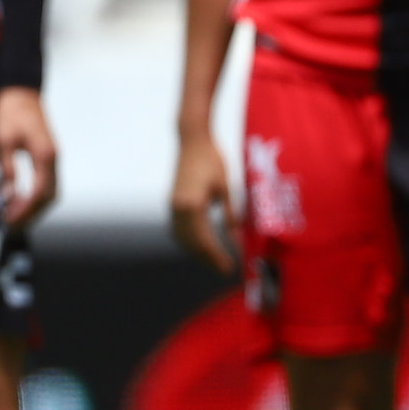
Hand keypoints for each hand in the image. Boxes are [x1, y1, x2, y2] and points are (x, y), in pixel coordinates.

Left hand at [0, 87, 58, 228]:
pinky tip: (20, 203)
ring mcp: (53, 158)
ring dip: (35, 208)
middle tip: (11, 225)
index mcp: (44, 154)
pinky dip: (36, 198)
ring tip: (15, 219)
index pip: (39, 191)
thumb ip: (7, 167)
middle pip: (49, 196)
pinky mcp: (48, 157)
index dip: (24, 209)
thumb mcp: (2, 139)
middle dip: (31, 214)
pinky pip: (47, 184)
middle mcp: (53, 158)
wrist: (21, 92)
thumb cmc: (11, 111)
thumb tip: (8, 192)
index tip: (9, 219)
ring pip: (51, 193)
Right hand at [169, 129, 238, 273]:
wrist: (193, 140)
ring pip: (183, 239)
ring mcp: (173, 206)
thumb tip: (236, 239)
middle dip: (209, 259)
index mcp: (193, 206)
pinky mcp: (172, 202)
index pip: (206, 241)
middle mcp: (179, 209)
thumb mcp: (226, 187)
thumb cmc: (213, 159)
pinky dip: (189, 242)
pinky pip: (178, 230)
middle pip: (193, 244)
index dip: (218, 257)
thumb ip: (231, 215)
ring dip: (198, 252)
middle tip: (225, 269)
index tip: (231, 267)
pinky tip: (200, 245)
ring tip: (214, 260)